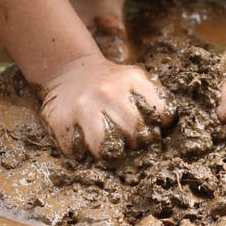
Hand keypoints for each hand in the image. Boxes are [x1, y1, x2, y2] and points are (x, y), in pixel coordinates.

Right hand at [40, 54, 172, 158]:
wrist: (71, 69)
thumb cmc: (111, 84)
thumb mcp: (135, 80)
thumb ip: (152, 101)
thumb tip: (164, 132)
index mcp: (132, 80)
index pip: (159, 113)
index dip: (159, 129)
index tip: (153, 132)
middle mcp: (107, 91)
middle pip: (134, 132)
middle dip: (137, 145)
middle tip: (131, 145)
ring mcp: (82, 106)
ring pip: (104, 147)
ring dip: (109, 155)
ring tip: (110, 152)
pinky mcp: (60, 120)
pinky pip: (76, 151)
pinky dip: (82, 156)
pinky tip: (86, 149)